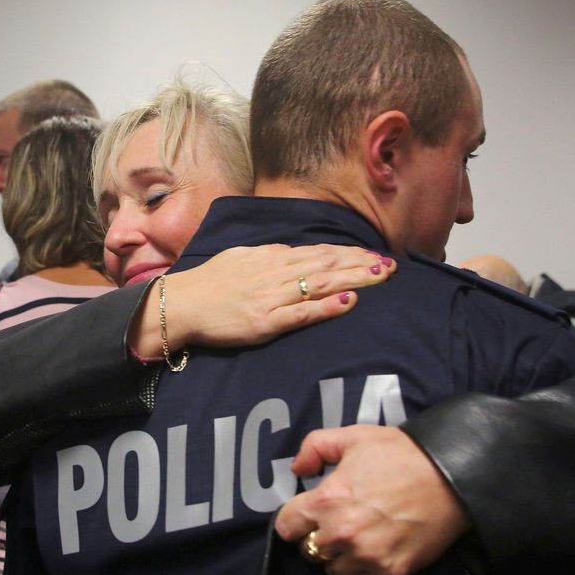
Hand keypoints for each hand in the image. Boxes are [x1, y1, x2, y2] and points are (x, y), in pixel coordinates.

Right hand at [129, 243, 395, 356]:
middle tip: (391, 265)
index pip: (319, 252)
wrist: (182, 304)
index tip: (375, 255)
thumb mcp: (240, 257)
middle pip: (327, 265)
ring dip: (354, 279)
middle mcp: (275, 273)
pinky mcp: (265, 321)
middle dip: (361, 264)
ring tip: (381, 277)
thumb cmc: (209, 282)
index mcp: (271, 257)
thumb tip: (293, 253)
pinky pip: (302, 313)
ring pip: (321, 284)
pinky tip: (348, 302)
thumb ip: (269, 256)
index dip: (350, 253)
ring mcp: (272, 297)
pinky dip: (327, 307)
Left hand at [274, 425, 469, 574]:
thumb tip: (298, 469)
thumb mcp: (353, 437)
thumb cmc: (400, 454)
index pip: (287, 526)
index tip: (306, 517)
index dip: (295, 520)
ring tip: (356, 542)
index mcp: (327, 500)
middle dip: (318, 538)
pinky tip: (368, 561)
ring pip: (333, 572)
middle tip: (337, 526)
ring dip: (340, 560)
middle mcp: (341, 533)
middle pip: (309, 551)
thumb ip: (315, 447)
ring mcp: (366, 556)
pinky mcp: (392, 572)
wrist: (450, 474)